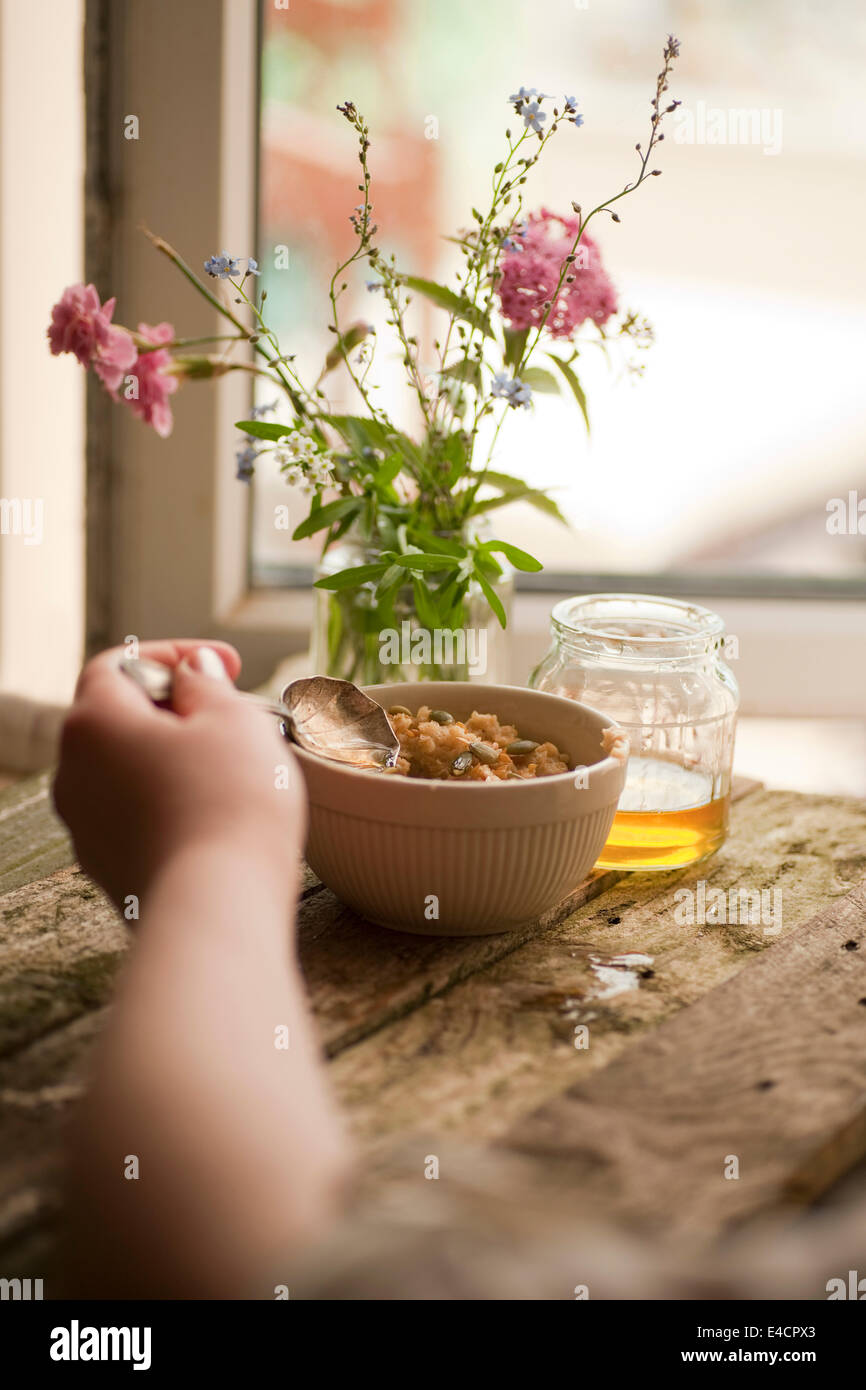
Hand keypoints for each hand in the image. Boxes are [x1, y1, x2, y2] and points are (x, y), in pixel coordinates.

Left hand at [53, 640, 305, 909]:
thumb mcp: (232, 719)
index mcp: (93, 723)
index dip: (174, 655)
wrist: (218, 909)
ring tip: (235, 769)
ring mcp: (86, 828)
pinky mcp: (109, 870)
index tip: (227, 664)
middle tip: (234, 715)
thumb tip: (191, 671)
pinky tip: (219, 816)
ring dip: (175, 759)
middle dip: (176, 710)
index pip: (119, 665)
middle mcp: (73, 774)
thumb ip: (206, 683)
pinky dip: (172, 804)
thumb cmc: (228, 804)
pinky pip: (138, 817)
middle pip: (120, 720)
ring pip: (129, 772)